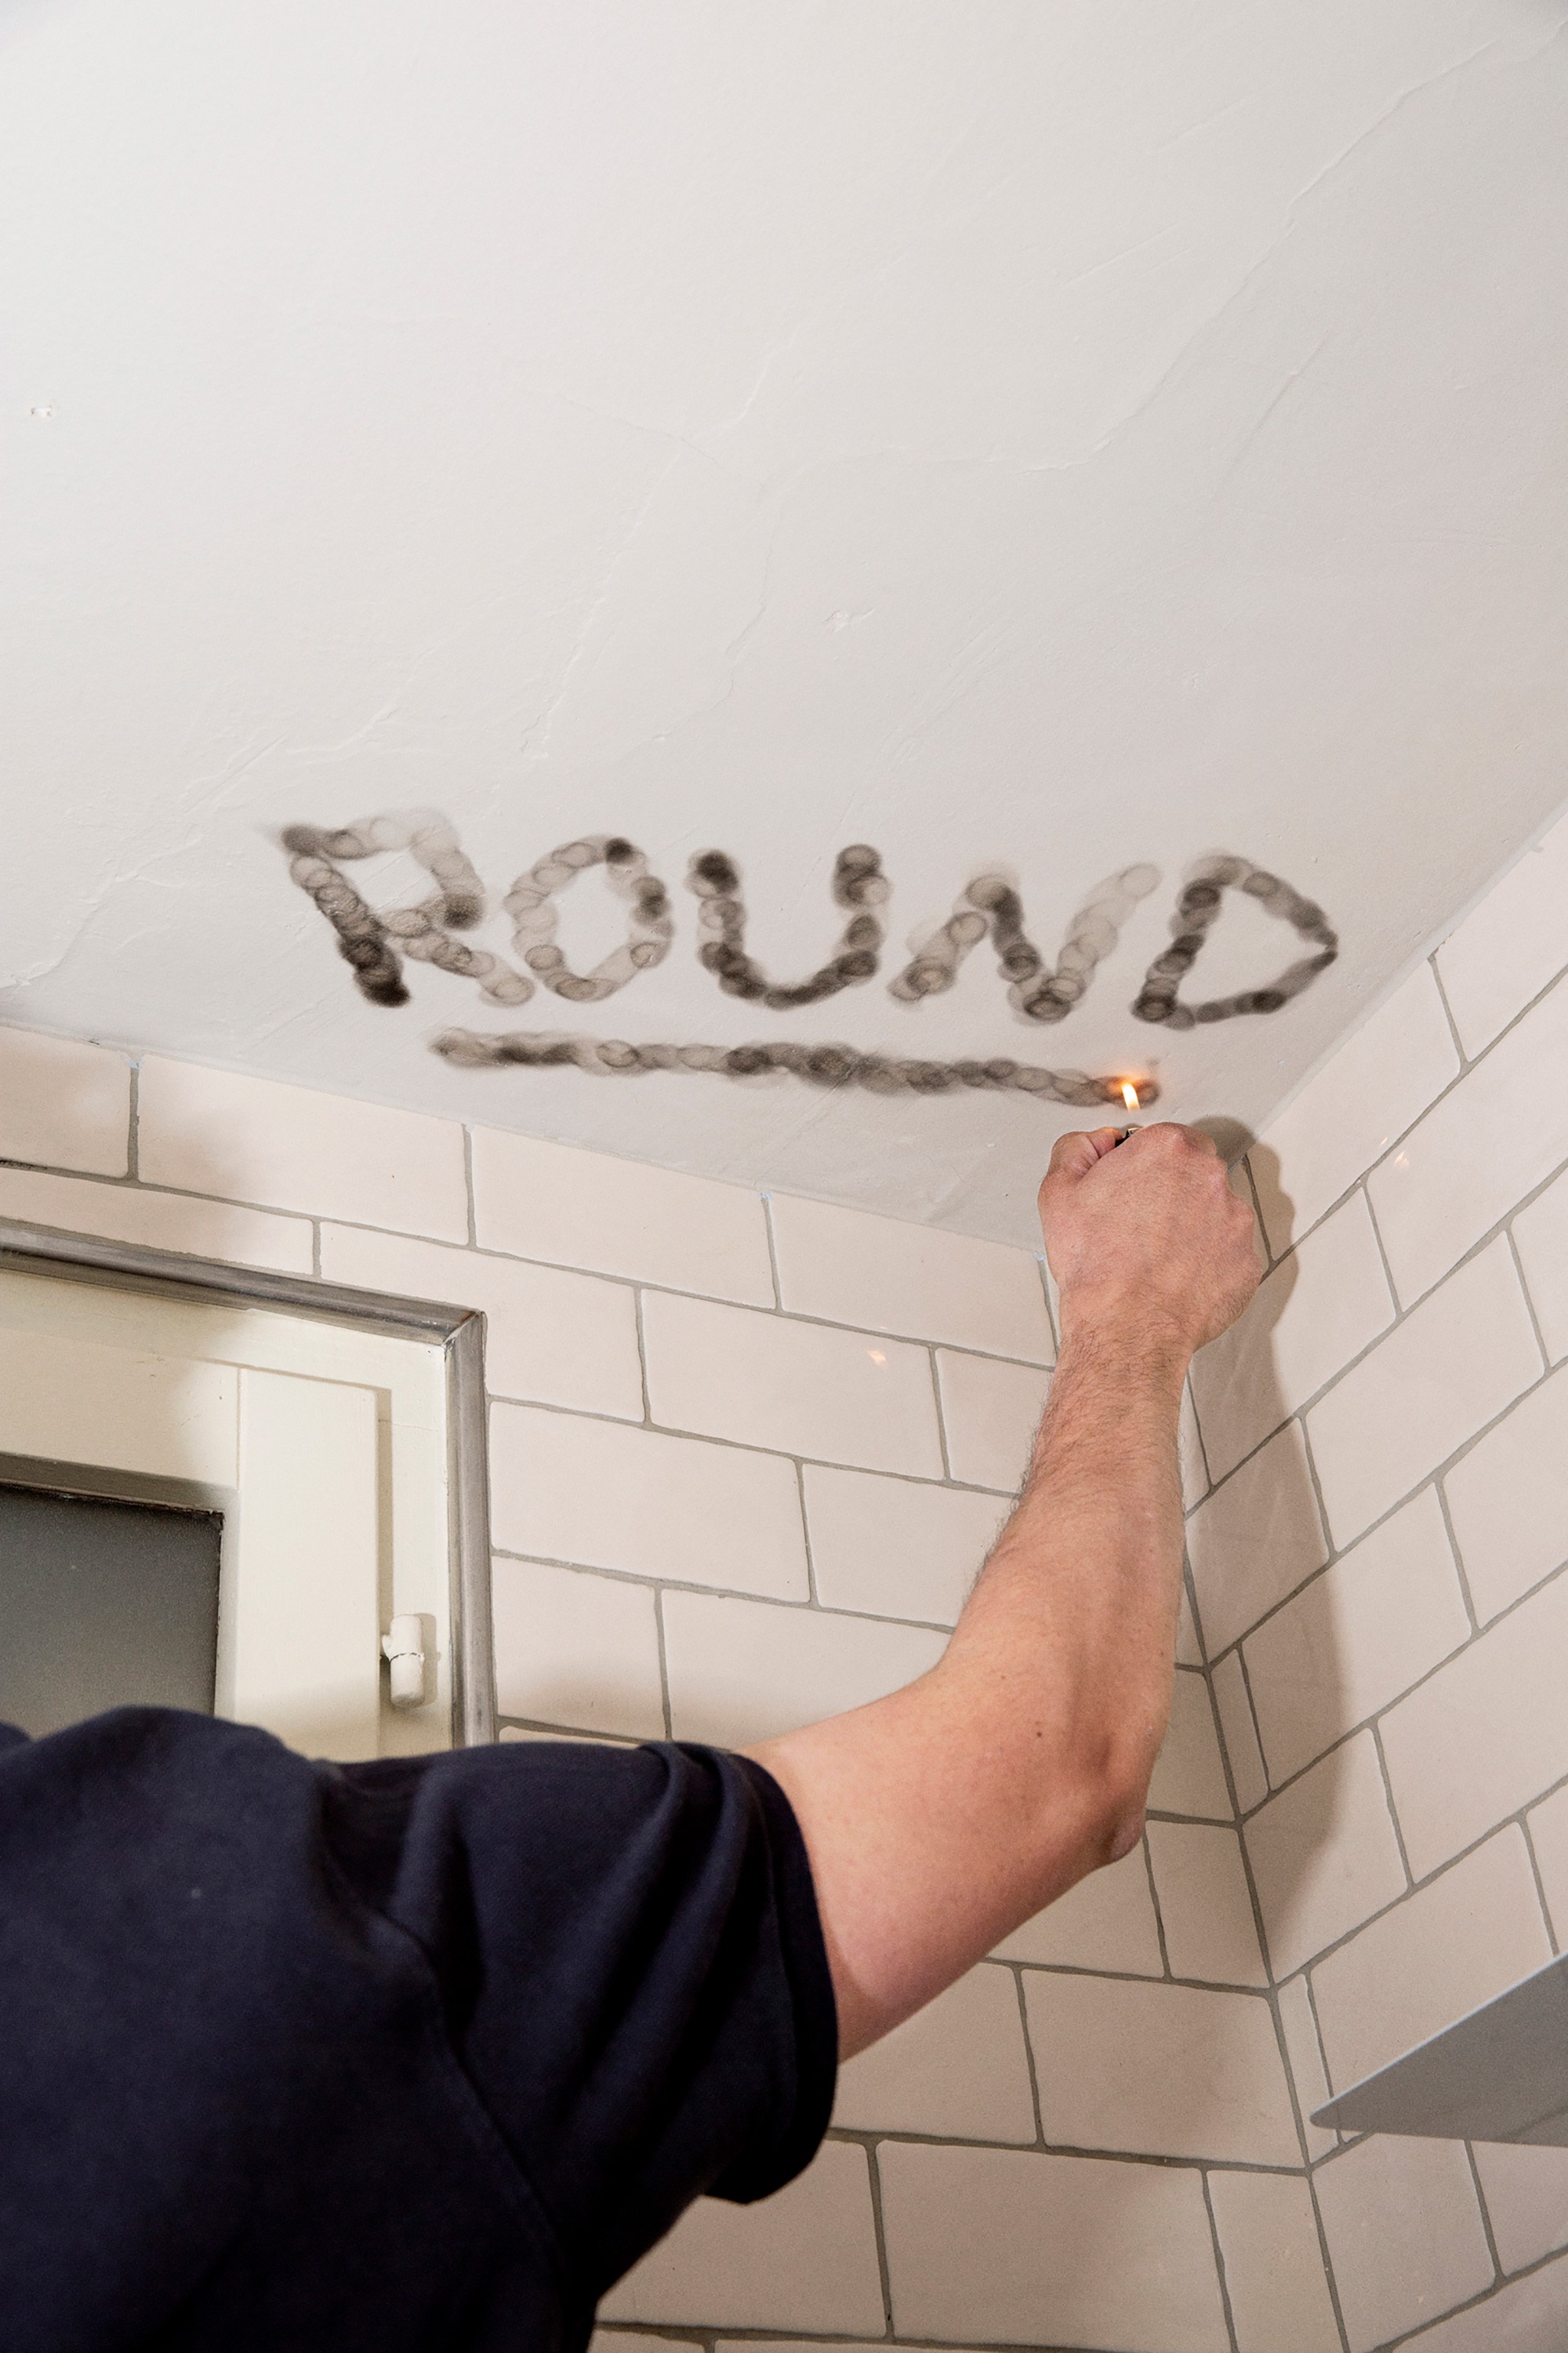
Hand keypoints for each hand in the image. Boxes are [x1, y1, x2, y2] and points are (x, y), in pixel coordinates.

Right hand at [1038, 1122, 1261, 1359]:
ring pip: (1217, 1213)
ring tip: (1158, 1257)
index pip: (1168, 1140)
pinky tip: (1177, 1277)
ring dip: (1194, 1227)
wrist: (1126, 1325)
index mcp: (1167, 1149)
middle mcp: (1209, 1176)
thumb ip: (1077, 1149)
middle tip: (1142, 1224)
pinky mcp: (1248, 1260)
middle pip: (1197, 1171)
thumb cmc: (1096, 1266)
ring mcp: (1235, 1219)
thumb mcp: (1058, 1192)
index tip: (1133, 1188)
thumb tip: (1097, 1143)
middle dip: (1174, 1192)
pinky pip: (1229, 1254)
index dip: (1146, 1165)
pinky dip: (1209, 1263)